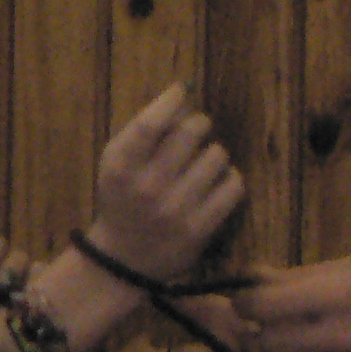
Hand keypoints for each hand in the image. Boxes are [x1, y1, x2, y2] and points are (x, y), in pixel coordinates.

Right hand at [87, 83, 244, 281]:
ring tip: (204, 163)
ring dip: (214, 153)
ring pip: (217, 156)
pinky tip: (217, 183)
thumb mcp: (117, 162)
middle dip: (199, 124)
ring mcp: (176, 210)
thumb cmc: (123, 199)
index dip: (171, 100)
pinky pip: (233, 186)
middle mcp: (147, 187)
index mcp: (121, 166)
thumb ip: (142, 129)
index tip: (181, 91)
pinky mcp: (200, 229)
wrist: (123, 260)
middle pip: (191, 132)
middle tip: (196, 132)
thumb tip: (183, 94)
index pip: (151, 123)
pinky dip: (230, 178)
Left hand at [233, 253, 350, 351]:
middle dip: (268, 331)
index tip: (251, 301)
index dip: (247, 303)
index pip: (261, 305)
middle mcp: (342, 335)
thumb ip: (306, 275)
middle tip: (285, 320)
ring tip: (321, 338)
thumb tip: (251, 275)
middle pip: (269, 341)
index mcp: (341, 292)